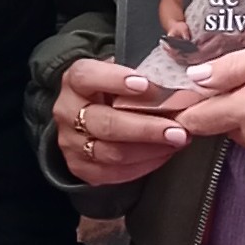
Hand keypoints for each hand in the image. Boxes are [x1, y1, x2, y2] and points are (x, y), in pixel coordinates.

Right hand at [53, 57, 189, 186]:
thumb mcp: (120, 72)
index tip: (144, 84)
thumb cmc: (111, 90)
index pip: (87, 77)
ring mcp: (72, 143)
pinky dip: (145, 164)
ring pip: (112, 152)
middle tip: (177, 129)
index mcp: (75, 81)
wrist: (87, 115)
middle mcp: (68, 112)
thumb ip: (140, 73)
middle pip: (106, 123)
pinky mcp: (81, 167)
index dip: (114, 80)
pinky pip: (115, 172)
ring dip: (150, 149)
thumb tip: (177, 81)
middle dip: (146, 128)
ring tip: (177, 141)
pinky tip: (164, 153)